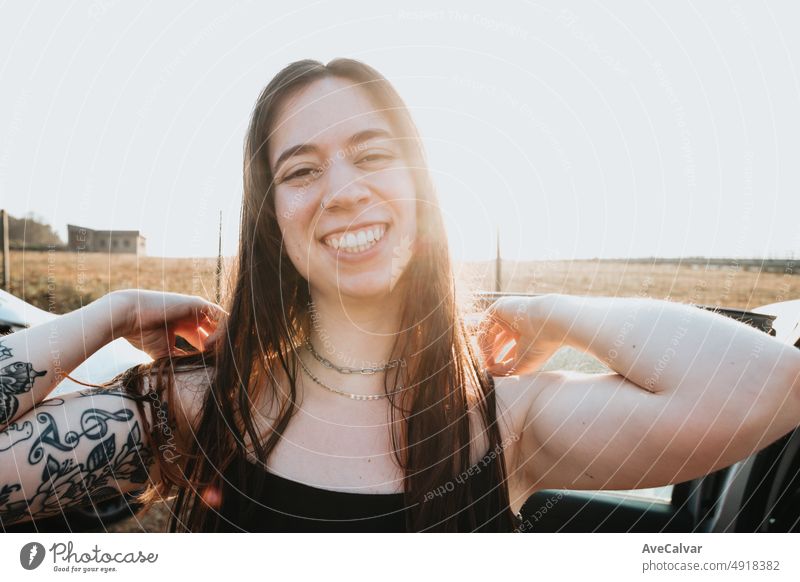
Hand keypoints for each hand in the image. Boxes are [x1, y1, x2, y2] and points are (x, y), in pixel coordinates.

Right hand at [105, 289, 226, 358]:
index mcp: (184, 326)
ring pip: (220, 323)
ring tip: (212, 355)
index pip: (206, 339)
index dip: (210, 353)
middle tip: (217, 363)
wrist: (128, 317)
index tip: (210, 368)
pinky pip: (219, 315)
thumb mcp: (165, 353)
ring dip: (221, 340)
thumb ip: (181, 360)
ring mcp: (195, 309)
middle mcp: (192, 316)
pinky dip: (219, 330)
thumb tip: (194, 375)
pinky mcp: (197, 303)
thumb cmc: (141, 335)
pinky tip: (209, 344)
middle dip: (219, 347)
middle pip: (216, 331)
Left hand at [477, 294, 565, 375]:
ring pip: (490, 331)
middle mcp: (518, 323)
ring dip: (486, 347)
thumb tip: (490, 371)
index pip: (510, 348)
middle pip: (498, 340)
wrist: (551, 324)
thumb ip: (505, 370)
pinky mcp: (500, 307)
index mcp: (527, 334)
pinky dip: (483, 337)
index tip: (495, 371)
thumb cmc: (541, 345)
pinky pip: (486, 322)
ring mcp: (509, 314)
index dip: (501, 360)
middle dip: (492, 354)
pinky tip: (485, 349)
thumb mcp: (522, 364)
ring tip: (487, 360)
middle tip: (489, 365)